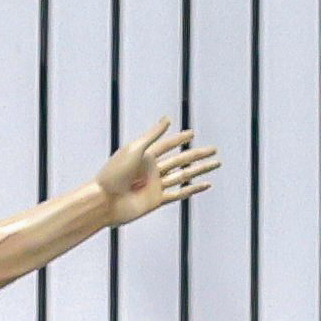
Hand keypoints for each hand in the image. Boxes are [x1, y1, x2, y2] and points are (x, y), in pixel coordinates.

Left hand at [94, 120, 223, 225]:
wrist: (105, 201)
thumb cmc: (114, 173)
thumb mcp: (134, 149)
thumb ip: (152, 135)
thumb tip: (168, 119)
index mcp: (145, 156)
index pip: (167, 145)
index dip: (180, 138)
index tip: (192, 133)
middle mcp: (152, 170)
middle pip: (180, 160)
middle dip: (197, 154)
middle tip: (213, 149)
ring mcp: (156, 186)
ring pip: (183, 175)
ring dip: (200, 170)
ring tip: (215, 164)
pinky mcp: (157, 200)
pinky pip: (179, 193)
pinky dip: (193, 189)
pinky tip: (205, 184)